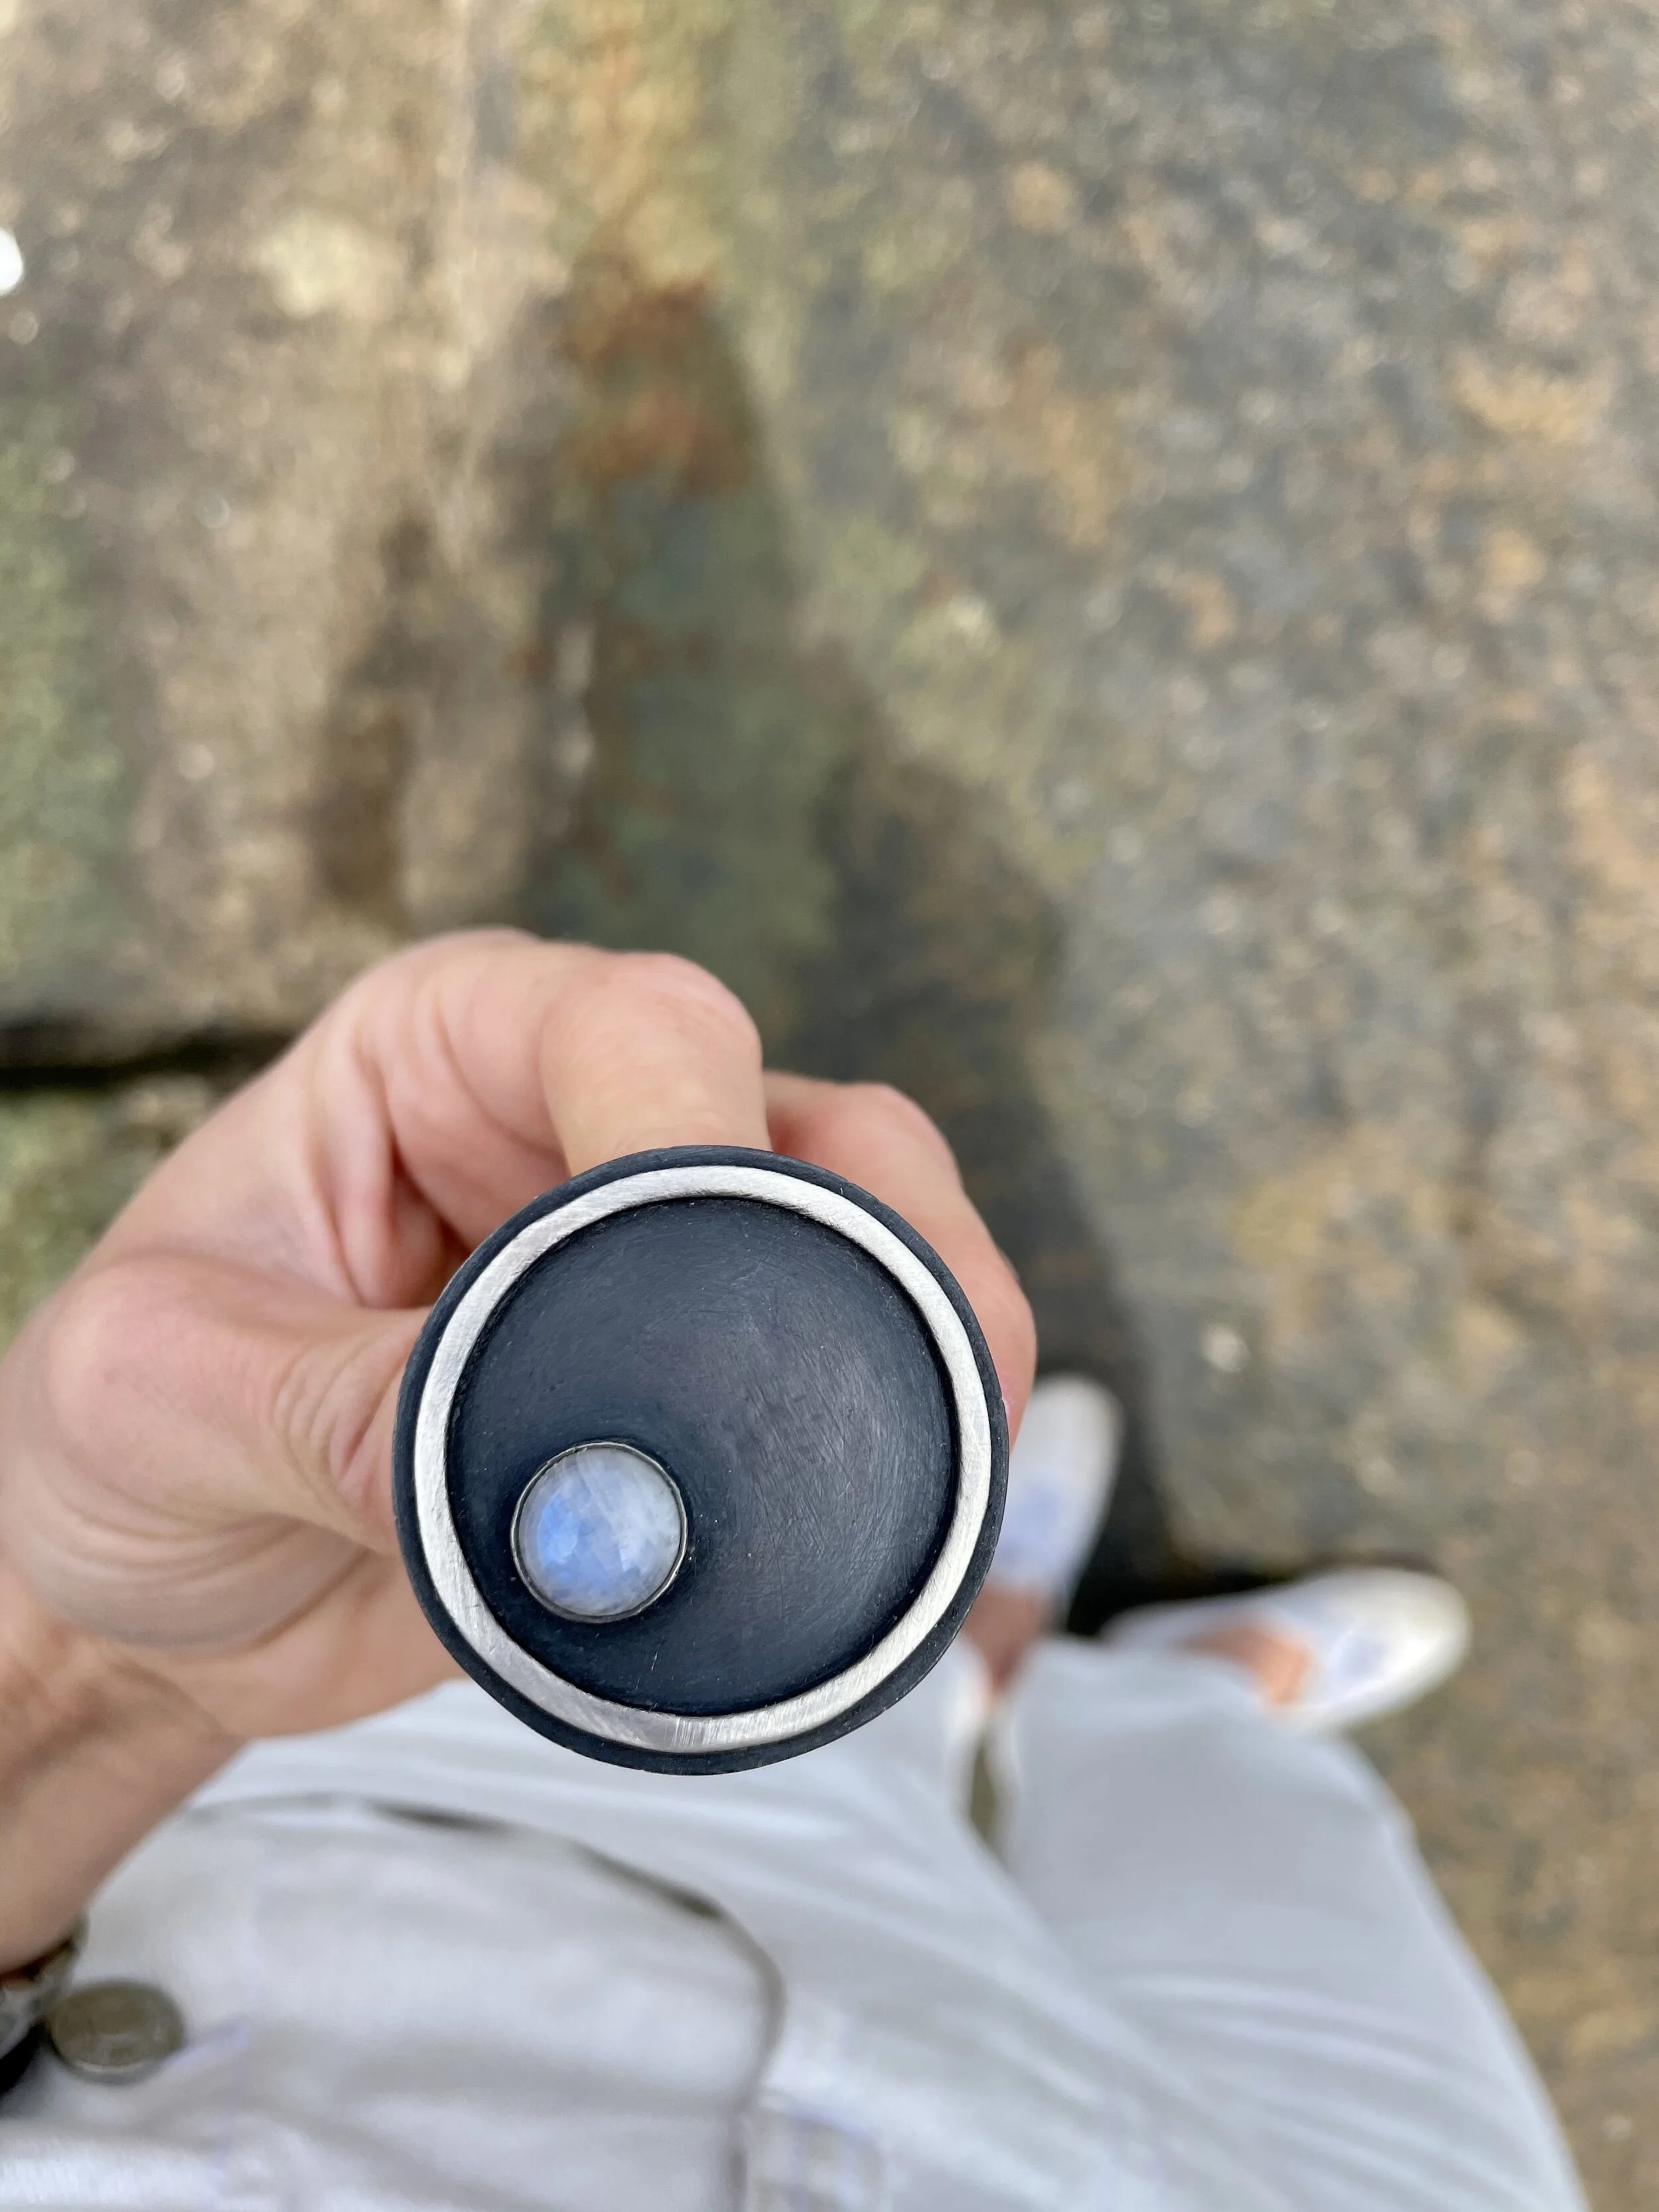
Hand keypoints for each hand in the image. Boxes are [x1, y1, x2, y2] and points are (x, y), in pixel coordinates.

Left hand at [0, 934, 1033, 1957]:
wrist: (163, 1606)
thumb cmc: (121, 1445)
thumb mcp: (150, 1398)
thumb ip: (326, 1411)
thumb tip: (538, 1483)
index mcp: (444, 1047)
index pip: (639, 1028)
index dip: (697, 1139)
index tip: (698, 1298)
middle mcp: (580, 1125)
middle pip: (812, 1124)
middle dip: (875, 1251)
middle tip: (884, 1394)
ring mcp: (668, 1261)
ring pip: (883, 1242)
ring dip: (925, 1351)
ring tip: (915, 1469)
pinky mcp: (712, 1389)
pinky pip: (863, 1386)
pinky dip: (895, 1450)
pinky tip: (882, 1523)